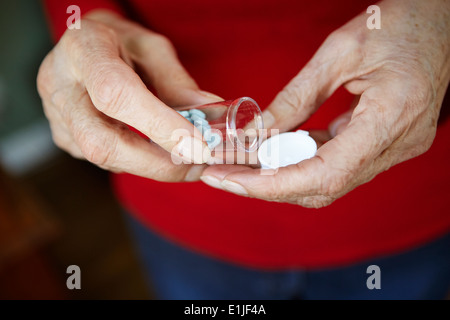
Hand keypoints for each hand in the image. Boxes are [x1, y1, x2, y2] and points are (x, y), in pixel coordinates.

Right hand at [37, 10, 220, 181]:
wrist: (83, 48)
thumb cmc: (120, 43)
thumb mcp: (152, 48)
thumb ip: (177, 81)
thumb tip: (209, 113)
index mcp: (82, 49)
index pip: (116, 94)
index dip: (159, 125)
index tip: (197, 145)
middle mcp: (59, 85)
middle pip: (102, 142)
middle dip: (156, 163)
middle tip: (196, 166)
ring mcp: (56, 116)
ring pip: (104, 158)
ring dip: (152, 166)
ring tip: (186, 160)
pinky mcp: (63, 137)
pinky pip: (104, 160)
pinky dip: (139, 163)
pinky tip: (159, 153)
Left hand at [201, 0, 449, 206]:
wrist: (439, 21)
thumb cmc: (398, 24)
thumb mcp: (339, 52)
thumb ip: (297, 97)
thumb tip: (258, 132)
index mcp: (390, 119)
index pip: (324, 175)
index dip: (273, 185)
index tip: (232, 181)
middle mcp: (396, 145)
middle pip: (323, 187)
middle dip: (267, 185)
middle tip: (224, 174)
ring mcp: (394, 148)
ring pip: (328, 180)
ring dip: (282, 174)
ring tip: (240, 163)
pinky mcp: (386, 144)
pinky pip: (338, 163)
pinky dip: (303, 160)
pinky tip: (275, 149)